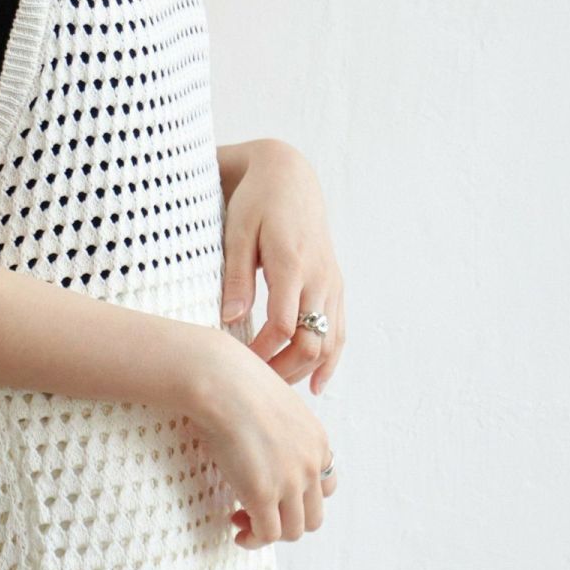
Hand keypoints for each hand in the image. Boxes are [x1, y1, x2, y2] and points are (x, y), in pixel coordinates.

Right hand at [188, 329, 338, 548]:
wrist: (221, 381)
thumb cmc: (235, 384)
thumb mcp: (273, 405)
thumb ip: (277, 429)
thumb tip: (256, 441)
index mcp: (317, 441)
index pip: (325, 486)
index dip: (299, 497)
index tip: (275, 494)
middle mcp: (311, 464)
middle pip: (313, 516)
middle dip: (286, 520)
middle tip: (256, 512)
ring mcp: (291, 481)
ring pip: (293, 531)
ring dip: (269, 533)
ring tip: (242, 522)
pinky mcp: (264, 494)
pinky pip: (267, 534)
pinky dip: (253, 539)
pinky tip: (237, 530)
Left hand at [218, 139, 345, 394]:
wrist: (289, 177)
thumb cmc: (256, 203)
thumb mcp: (237, 233)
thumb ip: (236, 278)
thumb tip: (229, 320)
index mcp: (292, 265)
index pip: (282, 326)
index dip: (261, 354)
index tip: (235, 366)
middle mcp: (319, 278)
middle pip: (312, 342)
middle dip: (284, 371)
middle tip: (253, 388)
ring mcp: (332, 283)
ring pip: (330, 342)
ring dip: (304, 371)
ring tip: (276, 392)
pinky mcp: (335, 285)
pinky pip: (340, 330)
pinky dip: (331, 360)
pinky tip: (316, 385)